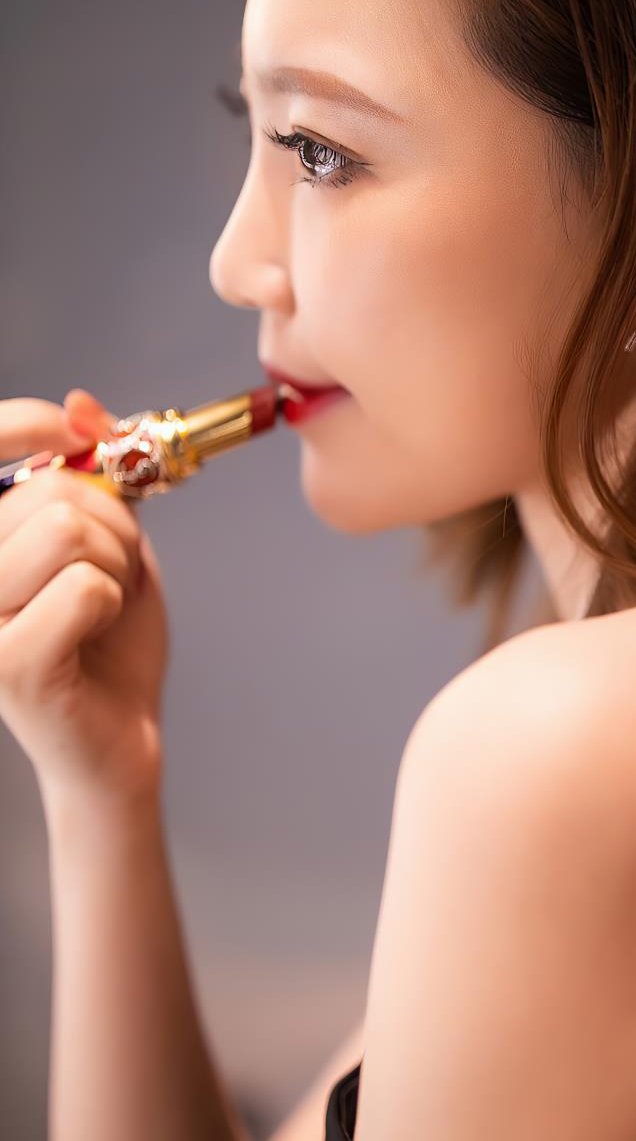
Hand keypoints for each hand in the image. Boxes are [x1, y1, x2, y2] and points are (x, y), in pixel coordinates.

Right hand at [0, 388, 170, 796]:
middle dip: (113, 527)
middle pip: (51, 492)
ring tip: (101, 605)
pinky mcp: (4, 664)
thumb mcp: (108, 540)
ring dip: (115, 565)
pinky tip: (94, 638)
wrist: (120, 735)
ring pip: (68, 531)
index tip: (70, 430)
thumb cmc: (108, 638)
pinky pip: (87, 588)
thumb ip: (93, 475)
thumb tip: (81, 405)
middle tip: (111, 574)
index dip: (24, 423)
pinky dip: (116, 605)